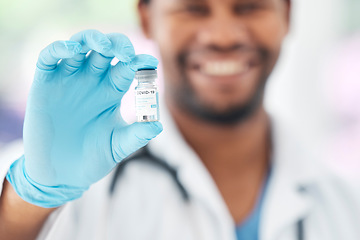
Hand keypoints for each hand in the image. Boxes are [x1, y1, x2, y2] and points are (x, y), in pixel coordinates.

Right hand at [6, 30, 162, 207]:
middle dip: (118, 46)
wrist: (61, 176)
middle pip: (106, 51)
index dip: (139, 62)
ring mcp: (68, 80)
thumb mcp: (117, 146)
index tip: (151, 64)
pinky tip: (72, 50)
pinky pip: (50, 58)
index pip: (127, 68)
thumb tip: (158, 124)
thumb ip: (137, 135)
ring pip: (79, 47)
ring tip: (104, 46)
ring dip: (92, 40)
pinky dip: (59, 49)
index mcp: (111, 92)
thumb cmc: (92, 159)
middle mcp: (92, 81)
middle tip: (127, 54)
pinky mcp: (45, 84)